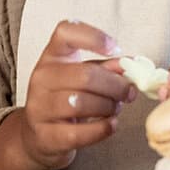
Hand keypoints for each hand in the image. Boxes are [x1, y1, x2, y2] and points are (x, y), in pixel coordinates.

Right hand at [18, 20, 136, 169]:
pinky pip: (80, 132)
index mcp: (52, 56)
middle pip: (86, 75)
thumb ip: (106, 68)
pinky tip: (110, 124)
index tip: (114, 48)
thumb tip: (131, 64)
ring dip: (109, 107)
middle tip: (128, 92)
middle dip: (115, 85)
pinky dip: (102, 128)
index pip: (65, 32)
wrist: (37, 136)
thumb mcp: (82, 77)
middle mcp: (42, 78)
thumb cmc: (65, 99)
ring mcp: (39, 107)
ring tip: (115, 108)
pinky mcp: (45, 136)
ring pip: (83, 103)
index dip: (93, 37)